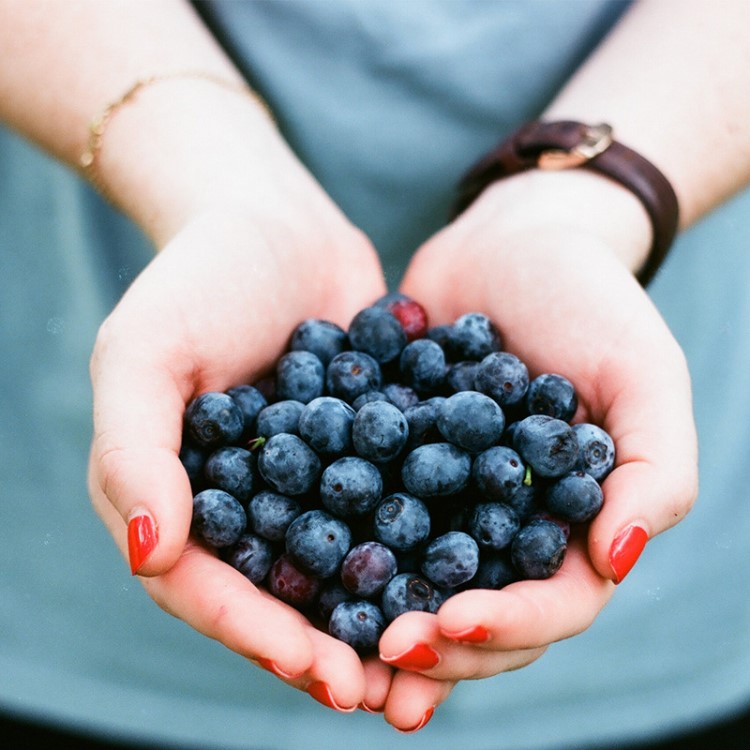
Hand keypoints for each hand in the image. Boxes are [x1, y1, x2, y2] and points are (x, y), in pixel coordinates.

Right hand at [87, 195, 391, 712]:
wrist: (274, 221)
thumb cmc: (195, 279)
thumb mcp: (143, 354)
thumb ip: (134, 453)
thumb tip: (151, 556)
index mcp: (185, 499)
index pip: (212, 589)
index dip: (260, 636)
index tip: (320, 672)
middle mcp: (251, 503)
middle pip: (284, 594)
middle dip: (331, 647)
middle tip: (384, 694)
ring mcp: (314, 480)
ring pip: (347, 564)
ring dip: (386, 614)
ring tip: (436, 656)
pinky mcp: (370, 450)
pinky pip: (396, 504)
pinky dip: (427, 541)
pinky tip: (475, 569)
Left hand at [377, 171, 698, 727]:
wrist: (509, 242)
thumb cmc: (588, 300)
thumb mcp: (642, 374)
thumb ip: (655, 470)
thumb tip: (619, 560)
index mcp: (571, 521)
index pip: (550, 603)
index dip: (507, 626)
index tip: (452, 625)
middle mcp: (505, 523)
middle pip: (476, 610)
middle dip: (434, 642)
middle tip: (384, 654)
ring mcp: (443, 497)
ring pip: (413, 578)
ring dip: (377, 622)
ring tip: (332, 651)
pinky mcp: (391, 463)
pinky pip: (362, 512)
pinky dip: (333, 543)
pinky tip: (293, 565)